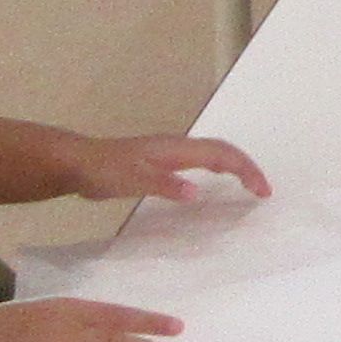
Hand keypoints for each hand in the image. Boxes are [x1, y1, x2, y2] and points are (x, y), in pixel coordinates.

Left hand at [60, 132, 268, 209]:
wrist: (76, 163)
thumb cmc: (104, 171)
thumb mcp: (133, 180)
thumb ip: (165, 186)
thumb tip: (198, 194)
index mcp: (177, 150)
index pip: (222, 155)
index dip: (245, 170)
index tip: (262, 191)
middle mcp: (178, 147)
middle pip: (222, 150)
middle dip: (247, 167)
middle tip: (263, 191)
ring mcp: (169, 153)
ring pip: (212, 153)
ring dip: (235, 166)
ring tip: (248, 185)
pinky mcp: (160, 161)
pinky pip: (200, 161)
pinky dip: (218, 170)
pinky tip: (212, 183)